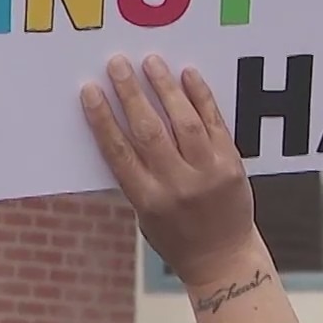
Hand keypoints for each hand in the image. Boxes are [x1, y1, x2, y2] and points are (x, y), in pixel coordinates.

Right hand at [80, 55, 258, 284]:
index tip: (91, 90)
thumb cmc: (176, 236)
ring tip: (151, 62)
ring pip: (183, 122)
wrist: (224, 260)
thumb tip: (118, 124)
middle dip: (130, 93)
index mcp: (147, 200)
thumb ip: (135, 175)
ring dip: (165, 88)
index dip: (102, 119)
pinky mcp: (231, 164)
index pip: (118, 152)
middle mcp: (176, 186)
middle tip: (117, 64)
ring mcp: (207, 174)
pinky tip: (188, 75)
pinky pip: (215, 123)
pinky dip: (200, 97)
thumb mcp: (144, 215)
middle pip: (148, 131)